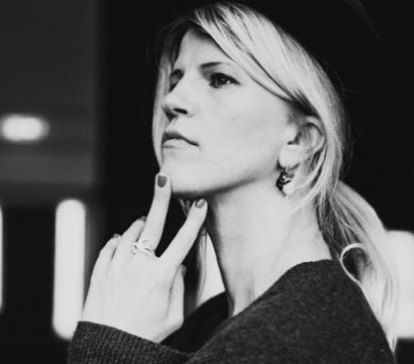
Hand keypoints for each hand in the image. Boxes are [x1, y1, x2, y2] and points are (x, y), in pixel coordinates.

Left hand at [80, 173, 207, 342]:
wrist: (107, 349)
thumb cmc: (145, 336)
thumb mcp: (173, 316)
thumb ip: (179, 287)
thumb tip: (178, 266)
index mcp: (161, 276)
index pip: (183, 241)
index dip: (194, 221)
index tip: (201, 203)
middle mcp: (139, 266)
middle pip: (154, 224)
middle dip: (161, 198)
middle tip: (164, 178)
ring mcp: (117, 266)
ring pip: (130, 233)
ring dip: (140, 225)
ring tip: (145, 224)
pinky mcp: (100, 271)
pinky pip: (110, 246)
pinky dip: (118, 241)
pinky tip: (122, 241)